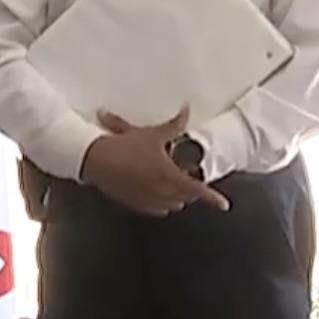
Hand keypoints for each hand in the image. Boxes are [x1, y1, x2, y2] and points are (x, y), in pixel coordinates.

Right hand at [80, 108, 229, 216]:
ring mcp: (147, 200)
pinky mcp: (134, 204)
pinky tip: (155, 192)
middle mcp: (161, 192)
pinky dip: (160, 202)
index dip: (213, 198)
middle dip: (190, 190)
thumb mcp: (152, 134)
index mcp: (169, 176)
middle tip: (188, 177)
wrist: (95, 159)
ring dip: (176, 197)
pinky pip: (155, 209)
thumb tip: (186, 110)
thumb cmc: (125, 147)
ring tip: (172, 183)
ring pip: (171, 205)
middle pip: (185, 198)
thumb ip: (174, 125)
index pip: (197, 190)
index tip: (224, 204)